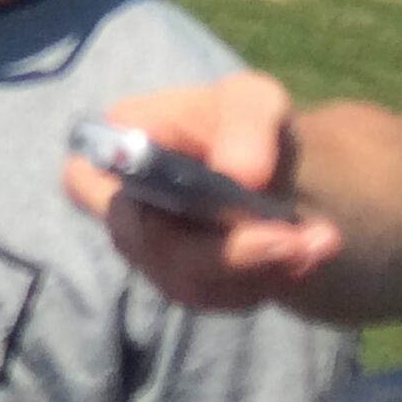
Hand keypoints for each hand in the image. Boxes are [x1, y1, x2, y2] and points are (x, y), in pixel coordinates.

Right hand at [58, 75, 343, 308]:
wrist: (278, 178)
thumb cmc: (246, 127)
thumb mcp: (255, 101)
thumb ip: (247, 122)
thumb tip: (237, 173)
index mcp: (118, 148)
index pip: (83, 178)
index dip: (124, 193)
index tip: (195, 190)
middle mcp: (122, 207)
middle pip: (146, 245)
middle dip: (223, 250)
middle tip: (293, 239)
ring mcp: (152, 254)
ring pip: (188, 282)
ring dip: (259, 268)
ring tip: (318, 241)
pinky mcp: (188, 286)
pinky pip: (220, 300)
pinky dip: (269, 281)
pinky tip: (305, 255)